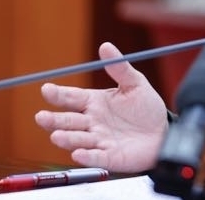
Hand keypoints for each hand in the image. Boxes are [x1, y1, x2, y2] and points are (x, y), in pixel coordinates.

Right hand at [35, 42, 168, 172]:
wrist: (163, 132)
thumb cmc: (146, 108)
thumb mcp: (135, 83)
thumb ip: (119, 67)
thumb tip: (106, 46)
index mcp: (94, 102)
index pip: (72, 97)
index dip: (58, 94)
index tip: (46, 89)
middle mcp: (92, 122)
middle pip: (68, 121)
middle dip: (53, 120)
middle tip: (41, 117)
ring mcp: (99, 140)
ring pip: (78, 139)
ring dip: (66, 138)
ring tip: (56, 135)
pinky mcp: (109, 157)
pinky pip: (96, 157)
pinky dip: (87, 156)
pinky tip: (78, 153)